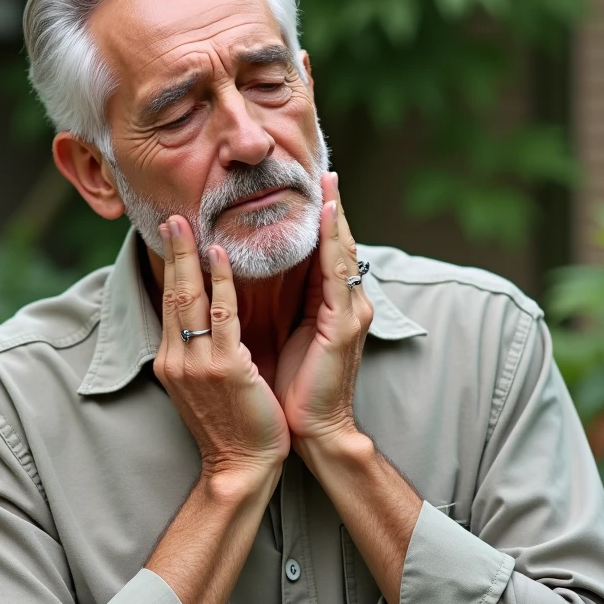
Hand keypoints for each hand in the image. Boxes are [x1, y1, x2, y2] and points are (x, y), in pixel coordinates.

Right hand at [154, 216, 289, 480]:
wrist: (240, 468)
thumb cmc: (231, 427)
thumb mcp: (203, 386)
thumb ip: (198, 354)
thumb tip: (197, 325)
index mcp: (172, 361)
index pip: (169, 304)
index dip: (170, 269)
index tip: (171, 238)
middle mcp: (177, 359)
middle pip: (172, 295)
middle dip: (171, 254)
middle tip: (171, 217)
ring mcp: (198, 364)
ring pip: (189, 299)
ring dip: (189, 257)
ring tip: (186, 224)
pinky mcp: (226, 369)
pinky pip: (221, 317)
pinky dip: (219, 284)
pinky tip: (220, 257)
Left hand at [274, 172, 373, 443]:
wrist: (312, 431)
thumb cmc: (293, 389)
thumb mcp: (284, 337)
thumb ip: (282, 306)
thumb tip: (255, 281)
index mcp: (329, 307)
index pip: (325, 254)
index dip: (321, 222)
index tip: (311, 189)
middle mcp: (345, 305)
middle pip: (338, 246)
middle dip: (332, 209)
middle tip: (325, 172)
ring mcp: (348, 314)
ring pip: (341, 254)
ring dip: (335, 217)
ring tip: (329, 184)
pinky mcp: (342, 326)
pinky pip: (337, 276)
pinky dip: (333, 244)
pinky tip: (327, 219)